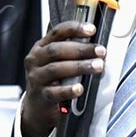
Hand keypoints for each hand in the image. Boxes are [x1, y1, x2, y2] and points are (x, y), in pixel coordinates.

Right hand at [21, 20, 105, 136]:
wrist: (37, 107)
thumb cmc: (53, 80)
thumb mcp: (57, 62)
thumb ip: (72, 52)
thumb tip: (97, 46)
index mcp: (41, 47)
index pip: (57, 32)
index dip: (74, 28)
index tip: (92, 29)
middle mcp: (35, 60)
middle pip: (56, 50)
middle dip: (81, 49)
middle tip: (100, 51)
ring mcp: (36, 78)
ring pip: (56, 69)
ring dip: (79, 66)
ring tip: (97, 66)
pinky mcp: (40, 96)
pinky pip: (54, 92)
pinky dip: (68, 90)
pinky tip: (80, 88)